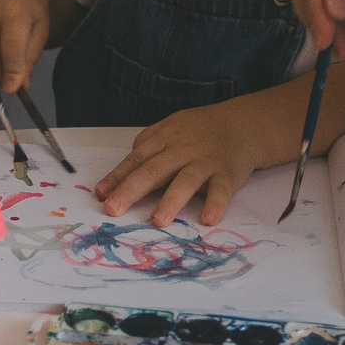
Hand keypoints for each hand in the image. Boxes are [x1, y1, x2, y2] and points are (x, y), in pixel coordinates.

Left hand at [94, 99, 279, 226]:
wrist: (243, 123)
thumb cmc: (200, 130)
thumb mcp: (170, 128)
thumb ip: (147, 147)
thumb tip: (120, 174)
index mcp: (164, 139)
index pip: (137, 159)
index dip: (118, 177)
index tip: (101, 195)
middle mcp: (182, 150)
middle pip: (154, 170)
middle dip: (131, 190)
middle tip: (113, 210)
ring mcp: (205, 162)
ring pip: (186, 180)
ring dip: (171, 200)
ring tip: (157, 221)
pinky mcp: (228, 173)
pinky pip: (221, 190)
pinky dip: (215, 204)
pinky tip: (207, 219)